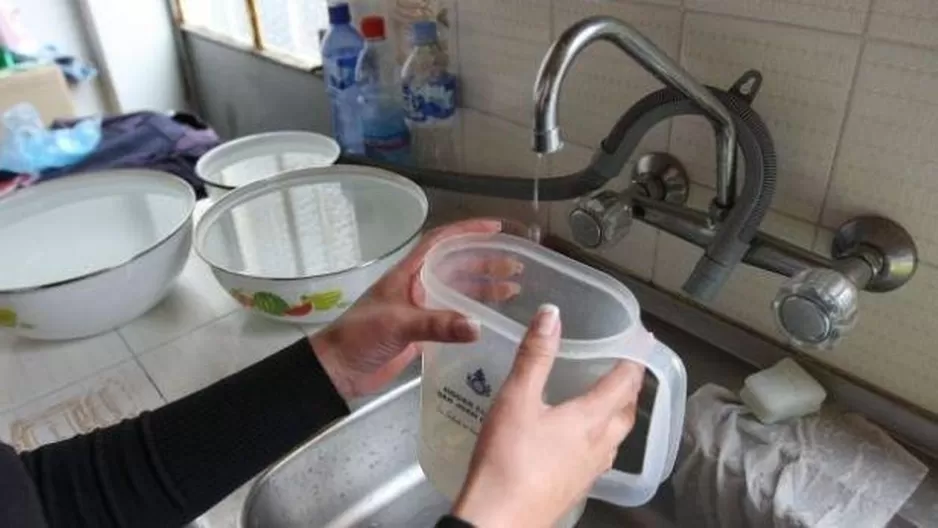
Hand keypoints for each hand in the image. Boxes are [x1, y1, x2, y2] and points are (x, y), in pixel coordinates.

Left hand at [312, 219, 521, 398]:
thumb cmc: (359, 337)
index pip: (440, 242)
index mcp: (406, 274)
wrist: (338, 370)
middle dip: (484, 264)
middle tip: (514, 266)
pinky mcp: (422, 333)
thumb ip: (437, 324)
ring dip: (483, 289)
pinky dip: (473, 315)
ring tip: (512, 290)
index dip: (467, 231)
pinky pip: (453, 317)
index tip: (495, 228)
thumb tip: (478, 325)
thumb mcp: (398, 325)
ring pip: (457, 292)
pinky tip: (491, 320)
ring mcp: (419, 309)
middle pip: (455, 266)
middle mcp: (416, 286)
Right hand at [453, 305, 646, 526]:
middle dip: (631, 388)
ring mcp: (590, 471)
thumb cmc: (507, 457)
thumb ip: (534, 356)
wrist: (499, 520)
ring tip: (608, 400)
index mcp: (590, 418)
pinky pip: (601, 457)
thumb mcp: (516, 399)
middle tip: (627, 368)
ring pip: (617, 437)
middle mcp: (599, 445)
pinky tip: (583, 441)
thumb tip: (552, 313)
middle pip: (627, 412)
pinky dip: (602, 438)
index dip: (636, 358)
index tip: (644, 340)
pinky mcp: (576, 488)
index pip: (625, 382)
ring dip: (619, 414)